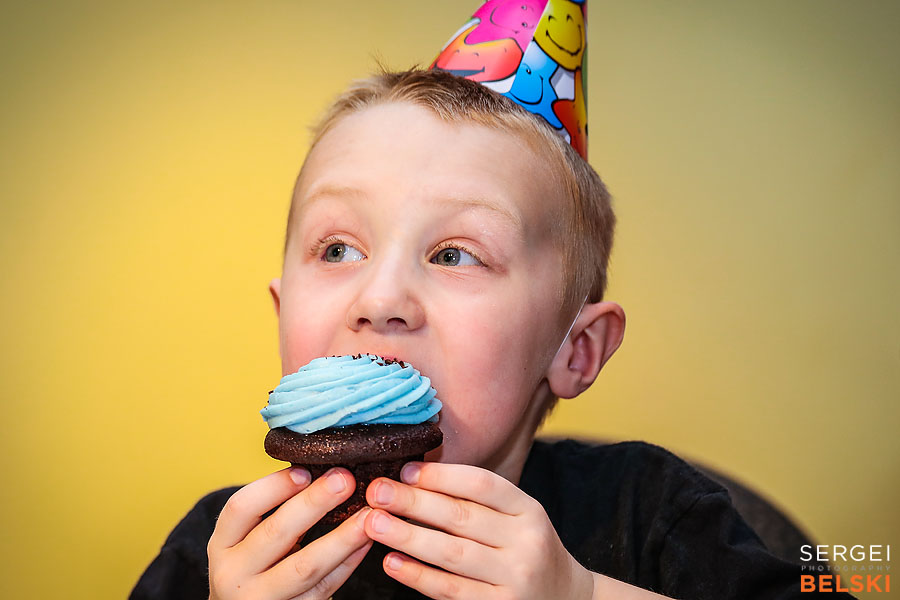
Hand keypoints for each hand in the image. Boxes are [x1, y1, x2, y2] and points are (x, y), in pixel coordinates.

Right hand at [207, 466, 372, 599]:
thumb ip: (272, 513)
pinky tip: (365, 542)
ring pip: (305, 566)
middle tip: (345, 479)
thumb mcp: (245, 541)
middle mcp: (233, 574)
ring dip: (342, 537)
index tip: (305, 469)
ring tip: (368, 514)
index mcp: (222, 545)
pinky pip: (324, 587)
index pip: (240, 508)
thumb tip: (322, 472)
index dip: (273, 486)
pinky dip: (347, 563)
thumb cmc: (253, 566)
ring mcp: (261, 599)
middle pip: (276, 533)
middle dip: (314, 503)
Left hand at [363, 462, 593, 599]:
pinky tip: (393, 563)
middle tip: (377, 491)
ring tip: (374, 523)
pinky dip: (419, 576)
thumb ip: (478, 499)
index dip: (440, 476)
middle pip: (461, 517)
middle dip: (413, 502)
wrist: (565, 599)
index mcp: (529, 509)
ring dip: (408, 537)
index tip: (404, 470)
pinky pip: (451, 590)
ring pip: (452, 554)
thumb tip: (415, 475)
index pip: (482, 484)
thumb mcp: (518, 516)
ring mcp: (514, 578)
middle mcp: (526, 542)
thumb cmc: (527, 549)